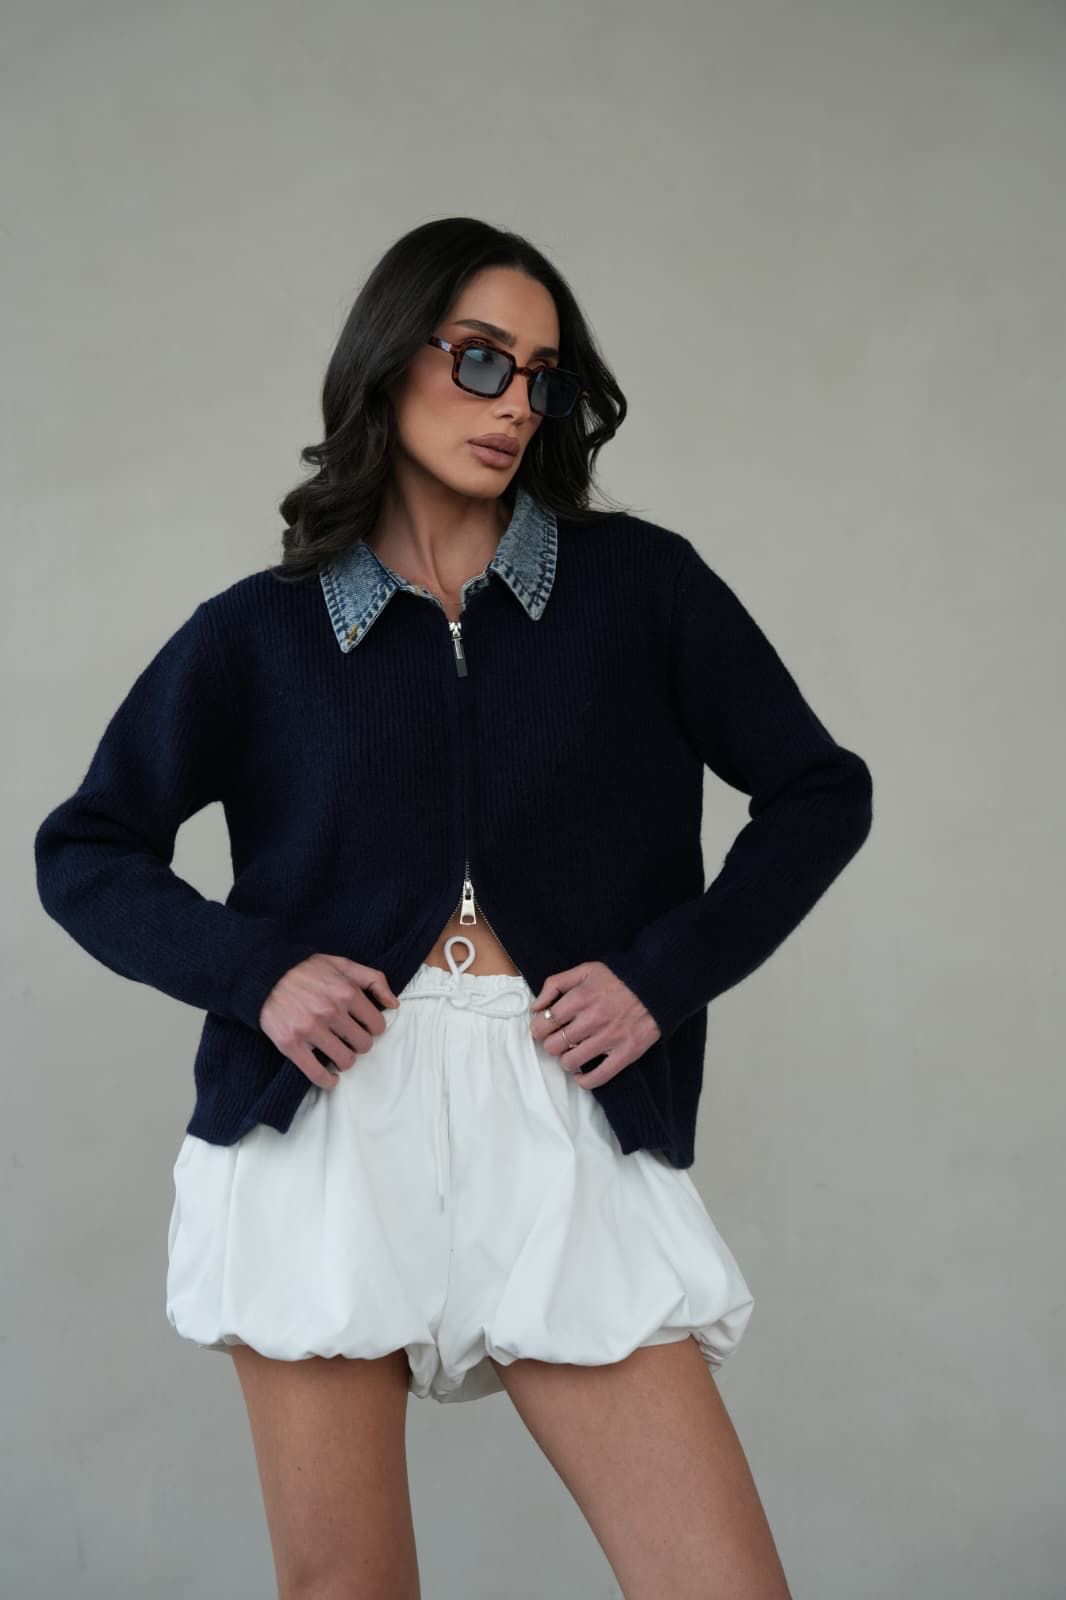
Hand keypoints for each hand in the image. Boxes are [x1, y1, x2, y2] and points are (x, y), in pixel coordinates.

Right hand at [259, 954, 399, 1090]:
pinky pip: (318, 1074)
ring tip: (338, 1052)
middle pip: (363, 1045)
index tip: (363, 1027)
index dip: (373, 1028)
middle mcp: (331, 1011)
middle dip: (359, 1043)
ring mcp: (311, 1029)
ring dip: (345, 1060)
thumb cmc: (306, 969)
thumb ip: (373, 979)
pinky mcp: (291, 1044)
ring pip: (345, 1060)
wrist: (265, 975)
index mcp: (346, 992)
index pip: (377, 1025)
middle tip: (349, 1039)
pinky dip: (328, 1080)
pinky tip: (330, 1077)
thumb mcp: (343, 964)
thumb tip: (394, 1004)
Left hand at [529, 961, 660, 1088]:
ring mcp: (608, 1039)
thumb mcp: (584, 970)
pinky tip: (581, 1073)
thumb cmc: (618, 978)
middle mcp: (591, 1020)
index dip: (539, 1028)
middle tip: (559, 1040)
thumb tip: (536, 1007)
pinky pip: (596, 1078)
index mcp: (579, 998)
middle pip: (553, 1045)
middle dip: (551, 1044)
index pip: (543, 1023)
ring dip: (566, 1060)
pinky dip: (584, 1080)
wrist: (656, 985)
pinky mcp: (625, 1053)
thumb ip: (555, 984)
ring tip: (572, 1052)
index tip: (543, 1029)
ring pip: (570, 1062)